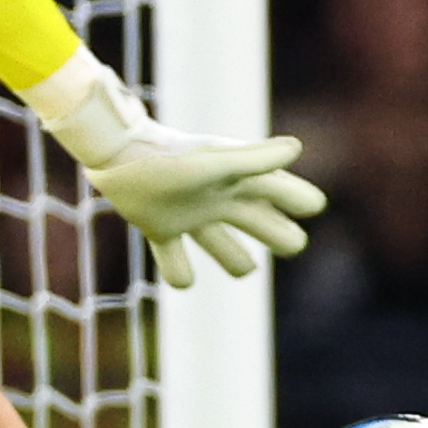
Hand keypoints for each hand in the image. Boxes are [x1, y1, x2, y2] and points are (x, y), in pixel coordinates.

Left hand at [80, 123, 326, 288]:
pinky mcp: (160, 228)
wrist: (115, 154)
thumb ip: (254, 160)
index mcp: (239, 180)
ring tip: (245, 269)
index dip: (300, 199)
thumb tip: (296, 149)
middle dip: (281, 234)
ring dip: (235, 258)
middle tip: (294, 243)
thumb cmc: (168, 158)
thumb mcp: (214, 164)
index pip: (283, 191)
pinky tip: (185, 278)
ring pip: (224, 244)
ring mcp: (191, 215)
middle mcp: (220, 198)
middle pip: (263, 222)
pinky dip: (181, 273)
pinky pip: (176, 260)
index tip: (311, 206)